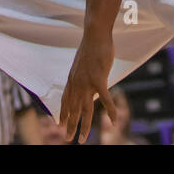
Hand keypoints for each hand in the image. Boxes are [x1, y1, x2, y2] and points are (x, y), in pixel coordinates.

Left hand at [59, 29, 115, 143]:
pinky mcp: (99, 79)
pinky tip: (113, 120)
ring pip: (85, 109)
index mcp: (72, 79)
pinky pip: (105, 99)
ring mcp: (87, 82)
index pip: (65, 100)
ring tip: (82, 139)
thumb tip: (84, 82)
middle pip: (73, 109)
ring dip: (84, 126)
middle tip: (68, 139)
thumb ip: (81, 74)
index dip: (62, 114)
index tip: (60, 125)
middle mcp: (77, 84)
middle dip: (70, 125)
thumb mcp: (81, 63)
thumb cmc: (91, 46)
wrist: (95, 34)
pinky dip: (110, 110)